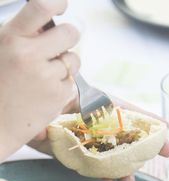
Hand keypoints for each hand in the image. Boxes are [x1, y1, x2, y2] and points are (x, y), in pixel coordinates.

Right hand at [0, 0, 79, 161]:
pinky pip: (71, 81)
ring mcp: (47, 76)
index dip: (57, 2)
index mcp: (12, 39)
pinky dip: (63, 85)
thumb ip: (21, 36)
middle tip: (58, 47)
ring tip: (45, 77)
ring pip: (74, 60)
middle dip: (68, 38)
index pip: (41, 6)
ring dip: (65, 65)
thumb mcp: (1, 52)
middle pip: (70, 33)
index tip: (62, 6)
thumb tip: (46, 25)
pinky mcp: (59, 96)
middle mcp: (31, 55)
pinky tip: (46, 93)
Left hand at [29, 96, 168, 180]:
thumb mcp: (43, 108)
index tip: (164, 127)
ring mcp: (87, 140)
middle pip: (122, 134)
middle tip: (167, 153)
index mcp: (89, 105)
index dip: (144, 118)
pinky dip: (101, 175)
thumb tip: (41, 135)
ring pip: (110, 155)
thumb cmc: (37, 106)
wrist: (23, 120)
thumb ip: (44, 120)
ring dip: (122, 172)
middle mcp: (93, 124)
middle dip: (143, 146)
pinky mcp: (78, 154)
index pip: (121, 109)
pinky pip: (94, 166)